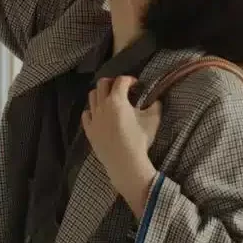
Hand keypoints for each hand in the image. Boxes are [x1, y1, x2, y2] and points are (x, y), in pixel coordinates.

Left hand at [82, 76, 161, 217]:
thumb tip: (156, 100)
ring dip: (100, 94)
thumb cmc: (139, 140)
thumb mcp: (152, 121)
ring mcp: (94, 117)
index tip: (136, 85)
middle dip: (112, 82)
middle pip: (102, 84)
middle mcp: (102, 105)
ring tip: (109, 100)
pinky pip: (86, 115)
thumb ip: (155, 107)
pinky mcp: (89, 130)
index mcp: (117, 100)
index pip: (120, 81)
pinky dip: (91, 111)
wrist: (125, 162)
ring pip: (92, 97)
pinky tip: (98, 115)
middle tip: (121, 88)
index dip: (129, 79)